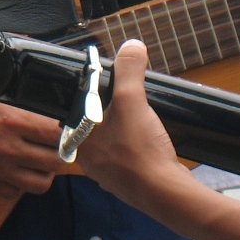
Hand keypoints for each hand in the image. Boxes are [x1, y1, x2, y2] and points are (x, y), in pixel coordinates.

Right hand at [0, 101, 65, 198]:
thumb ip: (16, 106)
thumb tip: (41, 109)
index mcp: (11, 121)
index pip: (56, 133)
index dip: (67, 131)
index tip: (67, 129)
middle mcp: (11, 149)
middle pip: (56, 160)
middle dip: (62, 153)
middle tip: (58, 146)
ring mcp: (1, 170)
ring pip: (42, 182)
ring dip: (45, 172)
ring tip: (41, 161)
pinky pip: (16, 193)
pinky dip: (20, 185)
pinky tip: (16, 172)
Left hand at [76, 40, 190, 215]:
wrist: (166, 193)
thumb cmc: (140, 149)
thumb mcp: (132, 101)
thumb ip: (129, 71)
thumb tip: (131, 46)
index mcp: (77, 139)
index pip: (74, 109)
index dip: (90, 95)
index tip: (107, 86)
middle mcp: (87, 159)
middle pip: (94, 125)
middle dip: (110, 112)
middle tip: (128, 99)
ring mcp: (106, 174)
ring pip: (111, 142)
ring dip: (124, 130)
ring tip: (141, 118)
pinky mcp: (127, 183)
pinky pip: (127, 158)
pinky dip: (137, 148)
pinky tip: (150, 141)